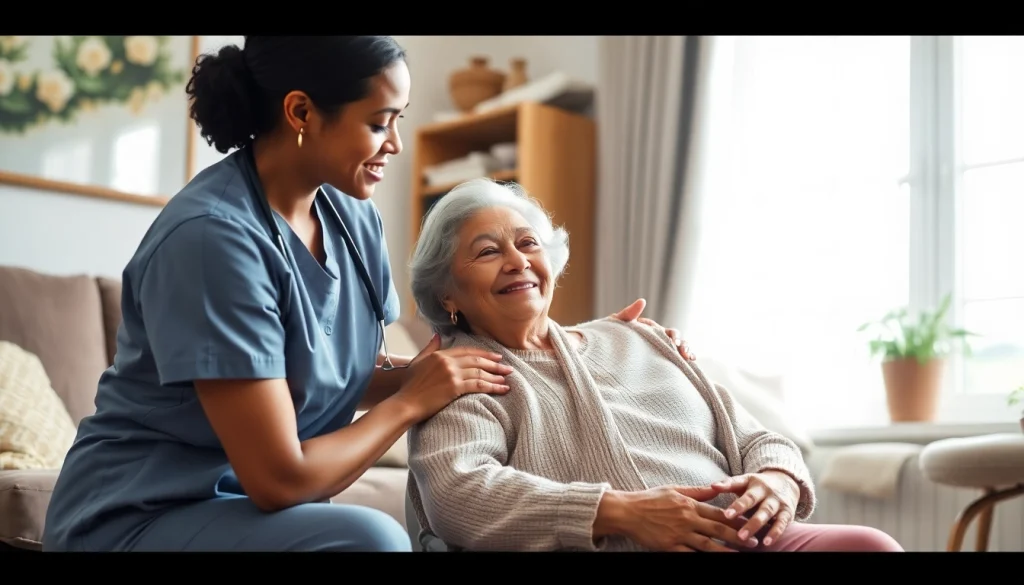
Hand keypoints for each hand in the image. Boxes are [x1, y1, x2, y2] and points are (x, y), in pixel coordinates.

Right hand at [394, 334, 512, 422]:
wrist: (405, 403)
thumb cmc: (409, 386)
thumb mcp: (418, 362)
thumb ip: (430, 348)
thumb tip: (438, 336)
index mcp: (440, 354)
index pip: (467, 351)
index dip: (483, 354)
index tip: (495, 357)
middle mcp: (448, 362)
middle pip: (477, 360)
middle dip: (494, 364)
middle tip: (507, 367)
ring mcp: (452, 374)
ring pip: (480, 372)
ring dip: (496, 375)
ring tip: (507, 378)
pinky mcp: (455, 387)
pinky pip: (478, 385)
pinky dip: (493, 386)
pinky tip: (502, 389)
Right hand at [610, 485, 758, 551]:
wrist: (627, 512)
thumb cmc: (650, 499)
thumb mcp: (674, 489)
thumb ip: (697, 492)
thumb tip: (716, 489)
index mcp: (690, 505)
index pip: (719, 513)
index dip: (737, 519)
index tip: (752, 523)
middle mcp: (687, 520)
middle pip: (718, 530)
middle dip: (739, 537)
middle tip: (755, 543)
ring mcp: (679, 535)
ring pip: (708, 546)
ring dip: (726, 551)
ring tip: (741, 555)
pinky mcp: (669, 547)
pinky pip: (689, 556)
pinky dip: (701, 559)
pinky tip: (713, 561)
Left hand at [611, 298, 694, 359]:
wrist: (602, 349)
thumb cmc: (611, 333)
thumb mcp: (619, 322)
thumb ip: (629, 313)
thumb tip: (642, 301)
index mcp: (652, 331)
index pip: (668, 332)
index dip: (674, 336)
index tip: (674, 342)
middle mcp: (657, 340)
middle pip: (676, 342)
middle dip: (683, 346)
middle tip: (683, 353)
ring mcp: (657, 351)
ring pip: (676, 352)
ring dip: (685, 353)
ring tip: (689, 359)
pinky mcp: (656, 362)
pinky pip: (671, 363)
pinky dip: (682, 363)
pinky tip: (689, 367)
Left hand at [710, 471, 800, 545]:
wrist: (787, 482)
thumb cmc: (758, 486)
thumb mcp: (745, 481)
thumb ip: (728, 484)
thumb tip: (712, 486)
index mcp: (752, 482)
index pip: (741, 489)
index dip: (734, 503)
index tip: (726, 514)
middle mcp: (765, 491)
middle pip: (753, 501)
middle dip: (742, 512)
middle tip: (732, 526)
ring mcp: (777, 501)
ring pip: (766, 513)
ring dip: (755, 525)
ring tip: (744, 538)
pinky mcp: (787, 512)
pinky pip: (781, 523)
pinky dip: (775, 533)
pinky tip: (766, 543)